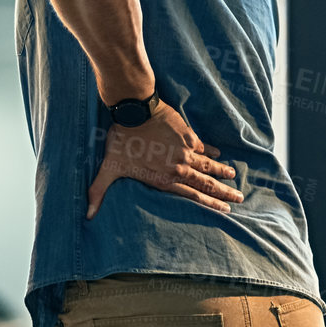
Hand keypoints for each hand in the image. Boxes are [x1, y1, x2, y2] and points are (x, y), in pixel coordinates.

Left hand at [87, 102, 243, 218]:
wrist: (134, 111)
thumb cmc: (120, 141)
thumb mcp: (108, 169)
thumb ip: (98, 192)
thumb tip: (86, 215)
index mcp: (165, 179)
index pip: (193, 196)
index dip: (211, 204)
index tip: (225, 210)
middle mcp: (179, 168)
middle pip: (207, 184)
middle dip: (224, 193)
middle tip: (239, 199)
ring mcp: (185, 151)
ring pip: (209, 166)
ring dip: (222, 172)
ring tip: (234, 177)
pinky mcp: (187, 135)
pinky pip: (203, 146)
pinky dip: (211, 152)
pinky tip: (218, 155)